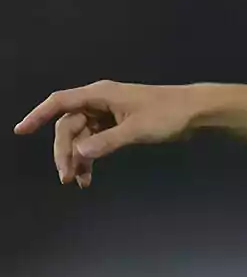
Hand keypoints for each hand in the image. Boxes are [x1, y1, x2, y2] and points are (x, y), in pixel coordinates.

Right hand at [13, 81, 197, 187]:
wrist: (196, 112)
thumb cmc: (168, 114)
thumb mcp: (136, 129)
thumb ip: (106, 142)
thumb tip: (78, 153)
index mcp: (100, 94)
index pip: (60, 102)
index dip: (38, 115)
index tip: (21, 131)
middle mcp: (100, 101)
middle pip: (69, 125)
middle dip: (65, 151)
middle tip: (66, 177)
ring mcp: (108, 113)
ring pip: (81, 136)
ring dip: (78, 158)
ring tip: (78, 182)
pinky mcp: (118, 124)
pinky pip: (95, 141)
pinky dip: (91, 157)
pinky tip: (89, 177)